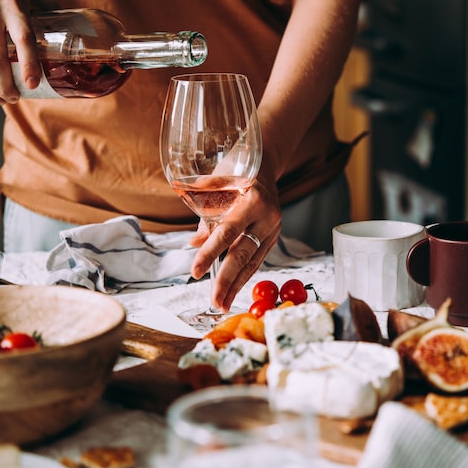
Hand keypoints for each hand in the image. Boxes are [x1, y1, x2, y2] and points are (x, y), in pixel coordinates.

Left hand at [188, 175, 281, 311]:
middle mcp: (267, 217)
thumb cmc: (237, 169)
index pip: (227, 233)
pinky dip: (244, 274)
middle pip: (243, 254)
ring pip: (253, 261)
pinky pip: (258, 259)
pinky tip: (234, 289)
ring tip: (223, 303)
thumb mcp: (217, 184)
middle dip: (227, 280)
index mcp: (252, 201)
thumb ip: (206, 215)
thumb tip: (194, 244)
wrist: (265, 164)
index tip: (195, 272)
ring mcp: (273, 228)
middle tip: (214, 300)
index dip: (210, 254)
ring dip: (236, 285)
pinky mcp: (274, 236)